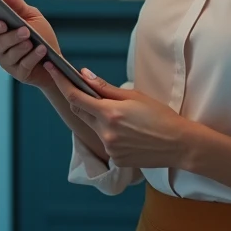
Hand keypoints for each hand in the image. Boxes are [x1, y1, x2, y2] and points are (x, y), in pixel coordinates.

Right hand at [0, 0, 59, 88]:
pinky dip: (33, 56)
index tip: (1, 22)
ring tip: (32, 40)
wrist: (57, 59)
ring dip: (22, 47)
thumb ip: (18, 6)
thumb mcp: (32, 17)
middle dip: (9, 38)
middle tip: (24, 30)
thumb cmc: (41, 35)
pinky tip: (42, 50)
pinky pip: (23, 66)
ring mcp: (8, 64)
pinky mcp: (19, 74)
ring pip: (8, 56)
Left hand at [44, 63, 193, 169]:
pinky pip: (105, 143)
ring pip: (94, 128)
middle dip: (82, 101)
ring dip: (100, 120)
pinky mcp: (116, 161)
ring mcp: (110, 149)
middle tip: (92, 93)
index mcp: (110, 114)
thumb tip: (84, 75)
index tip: (51, 70)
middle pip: (81, 112)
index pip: (76, 97)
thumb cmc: (160, 117)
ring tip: (125, 118)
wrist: (179, 144)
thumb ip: (105, 88)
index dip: (61, 82)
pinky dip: (111, 135)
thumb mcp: (135, 96)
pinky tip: (130, 133)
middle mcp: (106, 133)